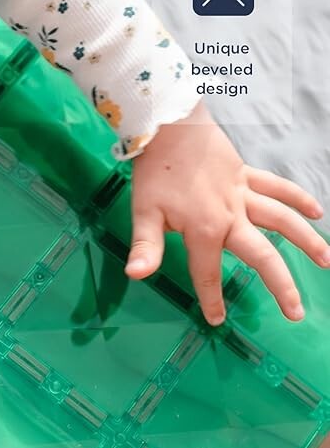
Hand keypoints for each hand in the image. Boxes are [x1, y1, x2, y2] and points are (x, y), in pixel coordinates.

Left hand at [126, 101, 329, 325]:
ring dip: (306, 241)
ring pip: (282, 221)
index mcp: (204, 230)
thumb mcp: (143, 213)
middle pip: (262, 256)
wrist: (169, 126)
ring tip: (327, 262)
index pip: (207, 273)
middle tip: (296, 313)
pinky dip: (298, 198)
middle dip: (280, 286)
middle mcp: (231, 215)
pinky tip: (316, 212)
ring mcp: (243, 194)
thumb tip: (136, 276)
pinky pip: (278, 188)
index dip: (211, 298)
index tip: (217, 320)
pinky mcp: (247, 175)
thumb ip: (145, 247)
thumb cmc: (154, 172)